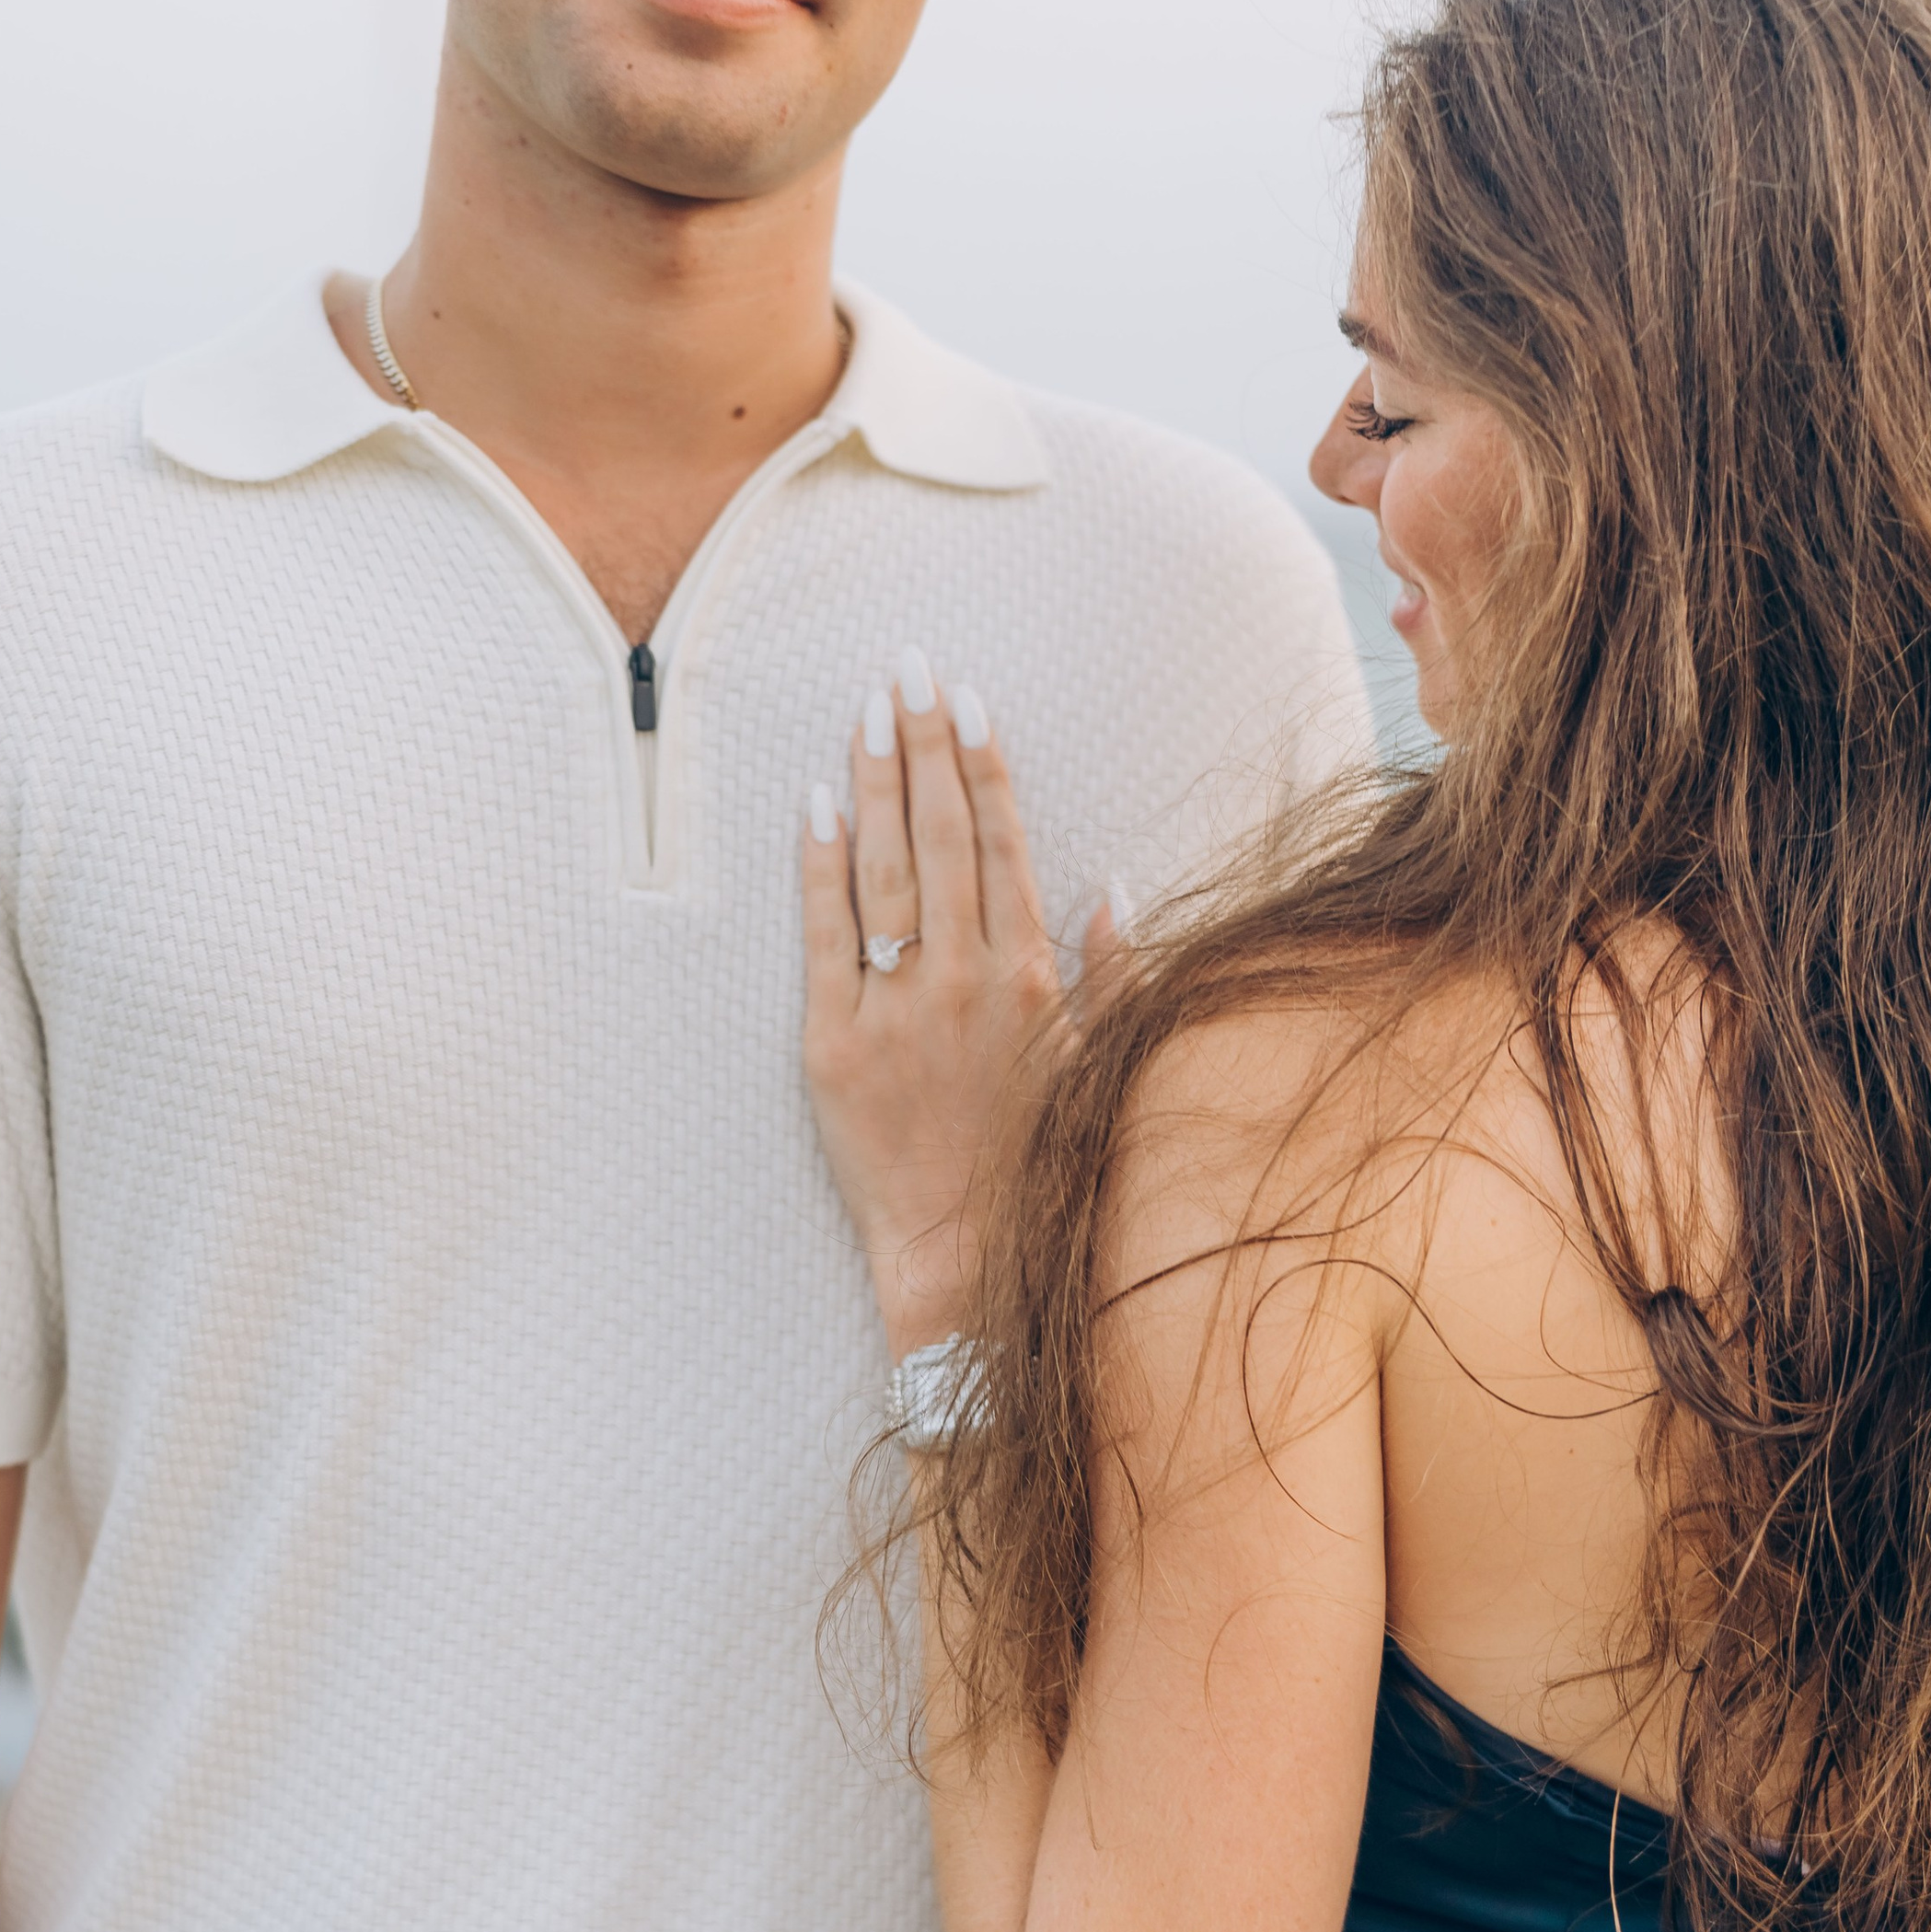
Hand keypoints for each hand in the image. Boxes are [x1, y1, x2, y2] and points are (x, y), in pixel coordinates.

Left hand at [802, 656, 1069, 1358]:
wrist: (964, 1265)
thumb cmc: (1037, 1168)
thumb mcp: (1097, 1067)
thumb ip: (1112, 976)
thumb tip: (1113, 886)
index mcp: (1036, 980)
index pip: (1004, 843)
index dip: (983, 764)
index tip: (969, 699)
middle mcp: (969, 981)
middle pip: (941, 835)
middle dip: (924, 743)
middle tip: (907, 666)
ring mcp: (897, 1009)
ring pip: (884, 869)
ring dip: (875, 780)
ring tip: (866, 709)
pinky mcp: (833, 1045)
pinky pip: (823, 936)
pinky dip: (820, 864)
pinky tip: (817, 801)